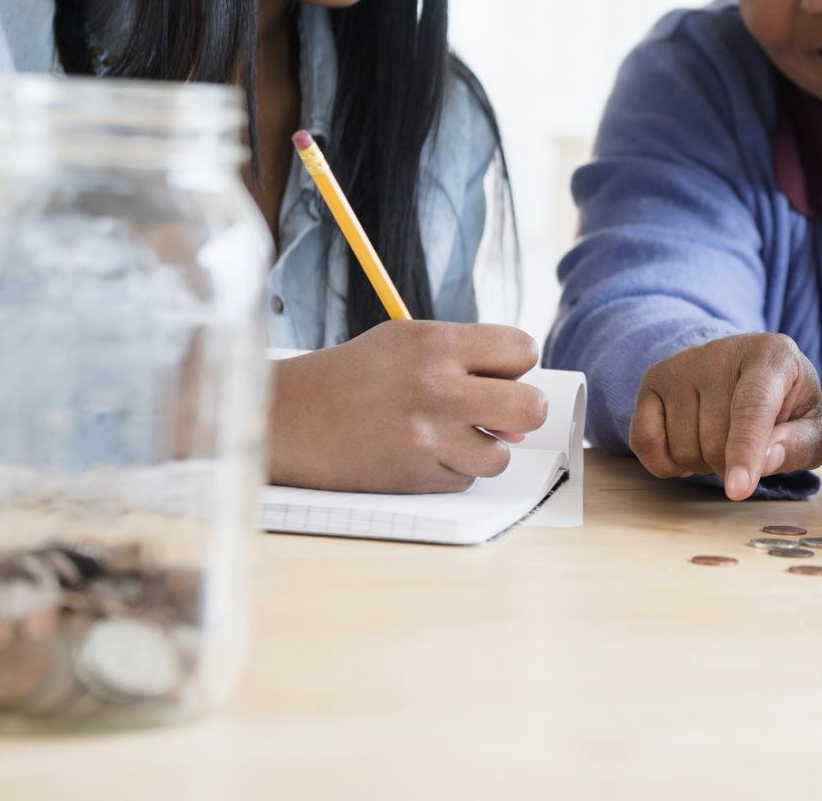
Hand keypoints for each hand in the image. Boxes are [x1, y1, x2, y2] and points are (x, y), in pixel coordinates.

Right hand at [267, 320, 546, 492]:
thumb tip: (521, 416)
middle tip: (496, 413)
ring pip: (501, 455)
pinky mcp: (416, 476)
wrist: (290, 419)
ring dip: (483, 448)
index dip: (516, 363)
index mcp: (435, 343)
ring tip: (446, 433)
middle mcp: (437, 388)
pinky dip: (451, 469)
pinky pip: (466, 479)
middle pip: (531, 407)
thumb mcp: (406, 342)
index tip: (497, 371)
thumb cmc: (353, 376)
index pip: (523, 349)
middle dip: (522, 411)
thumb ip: (469, 364)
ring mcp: (428, 437)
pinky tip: (419, 452)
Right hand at [630, 333, 821, 499]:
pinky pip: (645, 442)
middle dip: (730, 465)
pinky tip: (688, 446)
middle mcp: (721, 351)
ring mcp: (682, 363)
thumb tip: (765, 462)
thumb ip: (799, 445)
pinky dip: (666, 464)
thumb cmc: (784, 404)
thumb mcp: (809, 424)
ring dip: (702, 464)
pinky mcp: (654, 378)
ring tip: (720, 438)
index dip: (745, 451)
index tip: (738, 489)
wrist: (743, 370)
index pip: (753, 406)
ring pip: (682, 447)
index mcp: (771, 355)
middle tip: (746, 450)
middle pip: (715, 440)